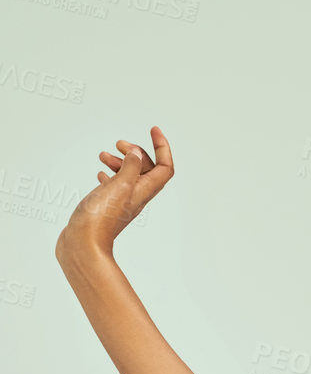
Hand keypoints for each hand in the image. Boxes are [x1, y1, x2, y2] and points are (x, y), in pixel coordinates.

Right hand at [55, 126, 173, 258]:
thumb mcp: (120, 185)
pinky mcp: (107, 207)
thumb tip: (138, 154)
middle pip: (147, 169)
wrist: (83, 244)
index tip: (153, 129)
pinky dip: (110, 176)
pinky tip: (101, 173)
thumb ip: (131, 167)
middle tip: (119, 143)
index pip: (165, 167)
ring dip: (119, 162)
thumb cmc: (101, 217)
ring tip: (103, 155)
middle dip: (136, 152)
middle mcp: (136, 197)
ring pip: (128, 176)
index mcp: (144, 191)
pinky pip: (114, 187)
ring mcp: (121, 203)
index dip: (163, 147)